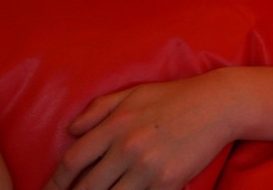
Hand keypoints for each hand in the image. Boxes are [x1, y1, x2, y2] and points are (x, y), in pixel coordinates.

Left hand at [45, 73, 237, 189]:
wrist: (217, 104)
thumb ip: (98, 109)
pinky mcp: (168, 182)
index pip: (73, 160)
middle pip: (87, 187)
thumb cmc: (174, 97)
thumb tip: (71, 130)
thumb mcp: (133, 92)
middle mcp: (128, 148)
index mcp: (116, 125)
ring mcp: (148, 168)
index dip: (55, 181)